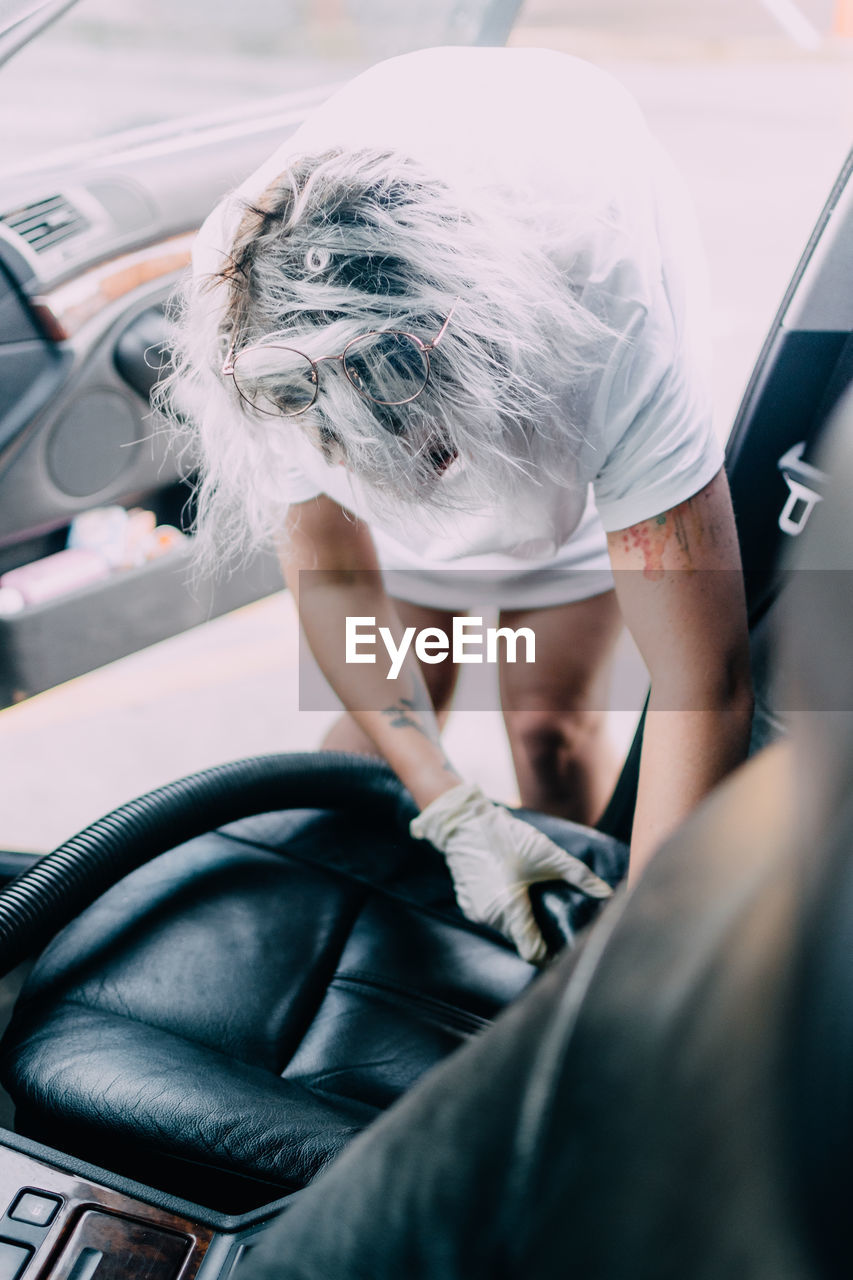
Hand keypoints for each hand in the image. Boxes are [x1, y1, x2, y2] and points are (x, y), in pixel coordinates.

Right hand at [409, 781, 611, 963]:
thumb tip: (607, 892)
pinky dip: (505, 912)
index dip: (551, 957)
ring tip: (535, 903)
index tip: (564, 950)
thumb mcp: (546, 854)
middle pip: (521, 940)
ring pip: (506, 929)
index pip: (532, 954)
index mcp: (510, 909)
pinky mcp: (468, 904)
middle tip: (555, 918)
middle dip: (538, 934)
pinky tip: (515, 893)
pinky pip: (492, 918)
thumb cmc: (504, 838)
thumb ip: (578, 876)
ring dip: (521, 922)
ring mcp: (476, 913)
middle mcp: (490, 918)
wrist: (463, 824)